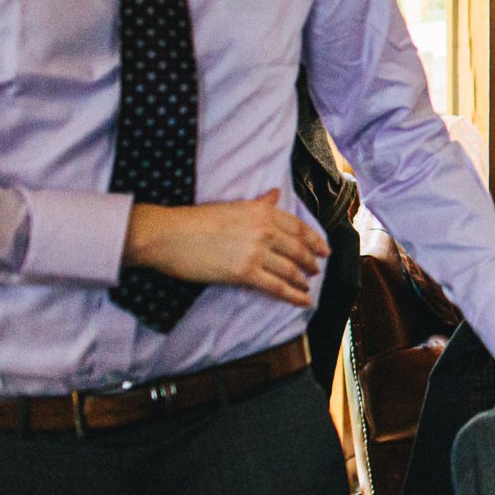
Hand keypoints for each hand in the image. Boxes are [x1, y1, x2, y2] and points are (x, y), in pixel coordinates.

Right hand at [123, 189, 328, 307]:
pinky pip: (277, 287)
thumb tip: (275, 194)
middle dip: (311, 262)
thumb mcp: (234, 206)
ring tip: (308, 285)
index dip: (315, 241)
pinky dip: (294, 295)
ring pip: (291, 269)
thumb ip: (259, 204)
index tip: (325, 249)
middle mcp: (265, 230)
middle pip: (299, 249)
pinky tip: (304, 300)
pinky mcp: (244, 273)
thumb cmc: (196, 220)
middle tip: (317, 270)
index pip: (300, 228)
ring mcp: (256, 252)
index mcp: (264, 212)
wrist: (169, 235)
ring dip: (303, 280)